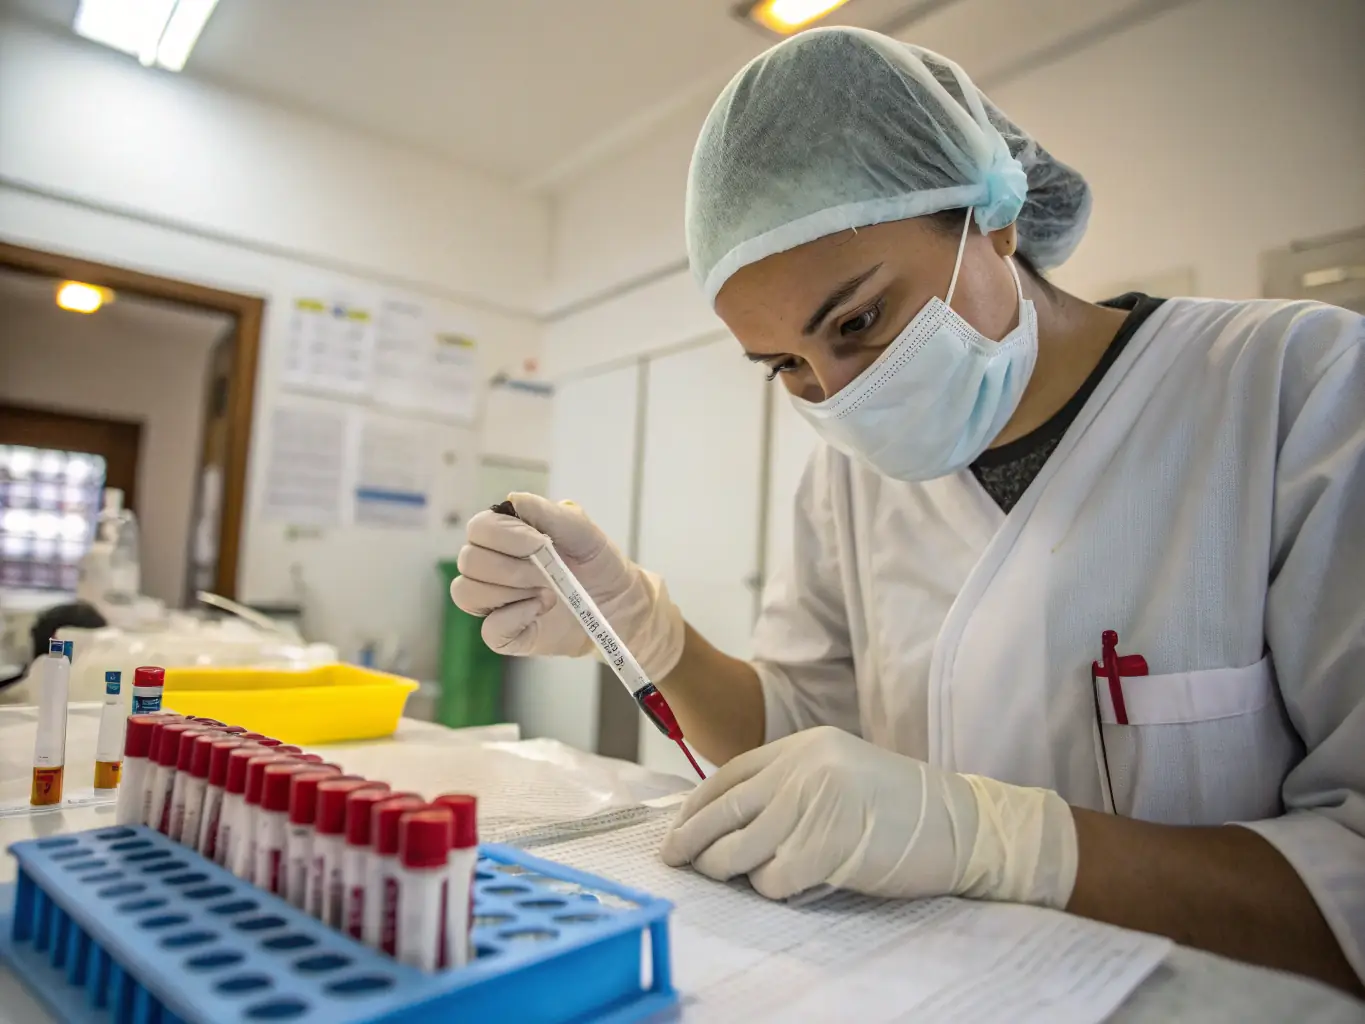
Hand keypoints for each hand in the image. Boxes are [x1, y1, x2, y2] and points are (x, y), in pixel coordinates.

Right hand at [451, 493, 684, 677]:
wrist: (619, 602)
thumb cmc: (596, 561)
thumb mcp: (582, 530)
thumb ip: (548, 512)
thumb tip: (513, 500)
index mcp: (505, 536)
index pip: (478, 529)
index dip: (503, 536)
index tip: (539, 542)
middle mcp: (492, 567)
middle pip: (469, 562)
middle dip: (512, 568)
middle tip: (547, 573)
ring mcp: (496, 601)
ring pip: (469, 593)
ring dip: (512, 591)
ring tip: (548, 592)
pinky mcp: (505, 633)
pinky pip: (488, 630)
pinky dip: (514, 618)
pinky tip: (540, 610)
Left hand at [659, 725, 1077, 906]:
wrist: (963, 823)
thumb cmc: (901, 806)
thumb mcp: (839, 772)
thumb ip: (790, 784)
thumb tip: (728, 819)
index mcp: (805, 746)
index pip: (730, 774)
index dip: (697, 803)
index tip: (678, 827)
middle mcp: (804, 768)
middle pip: (724, 809)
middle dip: (691, 838)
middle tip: (673, 859)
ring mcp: (814, 804)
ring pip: (740, 848)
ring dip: (727, 869)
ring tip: (727, 877)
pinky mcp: (827, 845)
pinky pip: (774, 879)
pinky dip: (772, 888)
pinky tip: (787, 884)